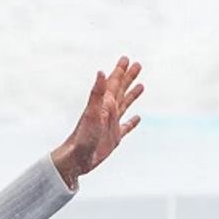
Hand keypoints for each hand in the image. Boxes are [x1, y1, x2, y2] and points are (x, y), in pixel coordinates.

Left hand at [52, 57, 142, 188]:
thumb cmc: (82, 137)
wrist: (76, 159)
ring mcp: (112, 124)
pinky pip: (126, 127)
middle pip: (120, 90)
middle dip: (128, 78)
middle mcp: (108, 112)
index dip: (120, 71)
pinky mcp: (114, 138)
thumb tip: (101, 71)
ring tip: (141, 85)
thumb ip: (97, 93)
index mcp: (104, 104)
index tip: (126, 59)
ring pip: (124, 105)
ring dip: (132, 95)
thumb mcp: (92, 113)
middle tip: (137, 64)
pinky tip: (138, 118)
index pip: (113, 83)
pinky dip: (132, 122)